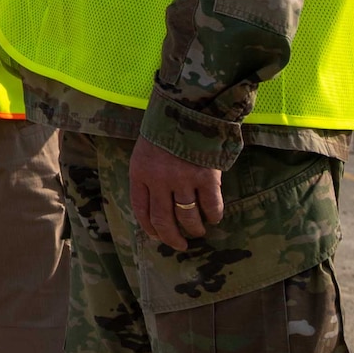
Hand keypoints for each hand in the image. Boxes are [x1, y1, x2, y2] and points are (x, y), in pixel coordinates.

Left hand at [128, 136, 224, 250]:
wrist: (188, 107)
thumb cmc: (165, 129)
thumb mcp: (145, 151)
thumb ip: (148, 176)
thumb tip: (156, 206)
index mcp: (139, 173)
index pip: (141, 210)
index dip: (150, 228)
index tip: (158, 237)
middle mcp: (158, 180)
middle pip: (163, 220)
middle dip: (172, 238)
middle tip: (180, 245)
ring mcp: (183, 180)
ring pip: (188, 218)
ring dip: (194, 229)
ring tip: (198, 230)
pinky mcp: (206, 178)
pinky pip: (211, 207)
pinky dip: (213, 216)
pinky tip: (214, 216)